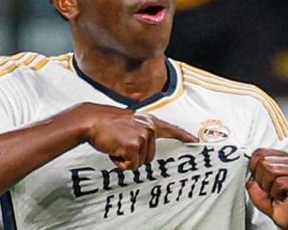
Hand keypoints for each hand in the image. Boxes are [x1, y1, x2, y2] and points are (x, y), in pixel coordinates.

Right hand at [79, 103, 196, 169]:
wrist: (91, 121)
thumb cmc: (106, 124)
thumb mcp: (128, 122)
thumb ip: (139, 130)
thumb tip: (142, 143)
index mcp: (148, 121)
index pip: (171, 129)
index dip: (184, 136)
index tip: (196, 140)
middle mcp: (148, 128)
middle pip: (150, 157)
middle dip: (134, 156)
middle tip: (120, 143)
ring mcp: (142, 136)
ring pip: (140, 163)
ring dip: (126, 159)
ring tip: (116, 144)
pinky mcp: (134, 146)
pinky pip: (130, 166)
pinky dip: (120, 163)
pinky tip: (113, 149)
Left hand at [247, 148, 287, 229]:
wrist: (282, 217)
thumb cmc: (271, 201)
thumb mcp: (254, 183)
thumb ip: (251, 169)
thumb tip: (249, 159)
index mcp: (279, 158)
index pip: (260, 152)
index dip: (253, 167)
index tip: (258, 179)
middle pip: (264, 161)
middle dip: (261, 179)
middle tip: (268, 189)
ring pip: (271, 170)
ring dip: (268, 186)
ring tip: (274, 192)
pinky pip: (279, 182)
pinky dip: (275, 192)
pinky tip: (281, 196)